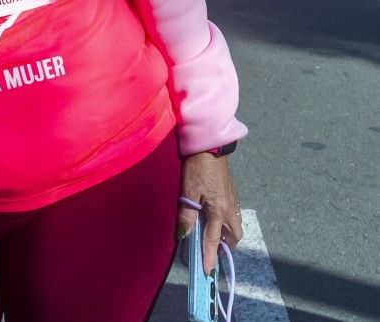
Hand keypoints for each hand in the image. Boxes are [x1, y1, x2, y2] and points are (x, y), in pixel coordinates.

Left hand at [177, 152, 242, 273]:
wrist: (211, 146)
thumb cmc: (197, 167)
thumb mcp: (188, 191)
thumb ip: (186, 214)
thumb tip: (183, 235)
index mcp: (218, 210)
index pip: (213, 240)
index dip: (210, 257)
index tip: (208, 272)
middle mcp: (230, 208)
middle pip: (233, 236)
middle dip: (225, 247)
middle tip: (212, 252)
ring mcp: (233, 200)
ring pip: (235, 226)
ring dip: (227, 235)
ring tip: (214, 238)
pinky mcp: (232, 193)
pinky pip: (234, 215)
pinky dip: (228, 223)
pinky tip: (218, 220)